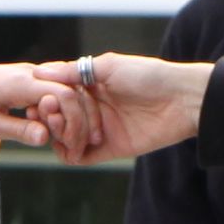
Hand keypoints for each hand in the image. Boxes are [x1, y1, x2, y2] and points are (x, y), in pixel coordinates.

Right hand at [32, 54, 212, 164]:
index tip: (41, 101)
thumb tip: (41, 72)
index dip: (46, 98)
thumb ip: (75, 71)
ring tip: (61, 131)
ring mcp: (100, 128)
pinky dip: (70, 155)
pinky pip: (82, 157)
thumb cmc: (149, 76)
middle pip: (58, 117)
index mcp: (90, 84)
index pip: (57, 94)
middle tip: (50, 116)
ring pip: (66, 137)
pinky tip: (69, 149)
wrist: (182, 100)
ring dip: (59, 135)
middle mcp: (92, 106)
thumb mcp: (110, 66)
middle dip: (50, 117)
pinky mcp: (110, 148)